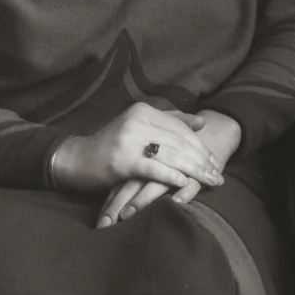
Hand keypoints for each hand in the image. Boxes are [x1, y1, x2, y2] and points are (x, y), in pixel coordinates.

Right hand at [96, 109, 241, 227]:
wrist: (76, 159)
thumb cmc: (110, 145)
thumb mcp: (138, 127)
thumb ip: (169, 121)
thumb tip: (201, 122)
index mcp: (143, 111)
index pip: (180, 127)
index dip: (200, 144)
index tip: (215, 160)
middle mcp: (138, 120)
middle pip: (179, 140)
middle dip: (202, 159)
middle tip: (218, 175)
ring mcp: (129, 139)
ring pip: (171, 153)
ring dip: (194, 170)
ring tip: (210, 181)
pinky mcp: (122, 159)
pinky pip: (153, 167)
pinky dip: (171, 175)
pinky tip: (185, 183)